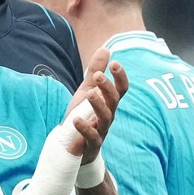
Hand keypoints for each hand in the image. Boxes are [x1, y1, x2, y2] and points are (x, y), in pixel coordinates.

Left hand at [63, 48, 127, 163]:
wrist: (72, 146)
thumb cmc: (83, 115)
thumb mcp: (86, 91)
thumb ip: (95, 71)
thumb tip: (106, 48)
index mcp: (108, 103)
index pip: (121, 89)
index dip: (120, 77)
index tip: (115, 63)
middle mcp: (108, 115)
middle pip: (114, 101)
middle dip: (107, 87)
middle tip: (97, 75)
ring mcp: (101, 130)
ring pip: (105, 118)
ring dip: (98, 104)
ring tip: (89, 93)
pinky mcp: (91, 144)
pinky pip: (91, 137)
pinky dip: (84, 128)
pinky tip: (76, 120)